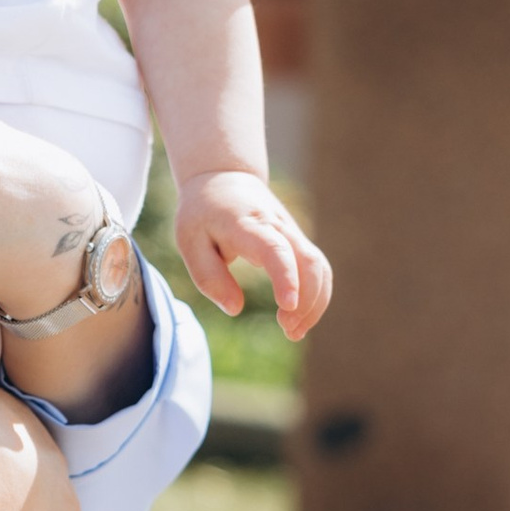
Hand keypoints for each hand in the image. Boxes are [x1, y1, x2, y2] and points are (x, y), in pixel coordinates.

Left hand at [173, 169, 330, 337]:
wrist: (224, 178)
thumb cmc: (203, 213)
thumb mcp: (190, 242)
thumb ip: (209, 277)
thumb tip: (234, 309)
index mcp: (246, 224)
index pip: (275, 249)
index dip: (286, 278)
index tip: (288, 306)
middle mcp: (277, 226)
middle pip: (308, 262)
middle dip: (307, 301)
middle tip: (287, 330)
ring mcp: (292, 233)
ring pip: (319, 267)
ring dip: (315, 303)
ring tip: (292, 332)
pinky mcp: (298, 242)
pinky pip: (318, 270)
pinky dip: (316, 296)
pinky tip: (299, 319)